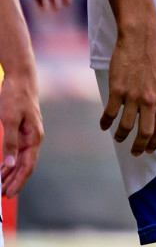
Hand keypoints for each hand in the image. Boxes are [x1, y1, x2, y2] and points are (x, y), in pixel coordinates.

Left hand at [0, 65, 41, 196]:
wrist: (21, 78)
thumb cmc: (16, 97)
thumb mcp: (10, 120)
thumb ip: (10, 143)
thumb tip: (10, 164)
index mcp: (34, 137)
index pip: (28, 166)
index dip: (18, 181)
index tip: (8, 194)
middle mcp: (33, 138)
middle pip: (25, 165)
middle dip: (13, 181)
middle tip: (1, 195)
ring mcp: (28, 135)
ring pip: (21, 160)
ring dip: (11, 173)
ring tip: (0, 185)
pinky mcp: (22, 131)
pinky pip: (17, 151)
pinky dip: (10, 162)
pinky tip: (2, 168)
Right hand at [100, 29, 155, 155]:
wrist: (141, 40)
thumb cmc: (155, 59)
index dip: (155, 143)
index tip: (150, 149)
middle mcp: (151, 100)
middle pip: (145, 134)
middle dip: (139, 147)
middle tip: (135, 153)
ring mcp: (134, 96)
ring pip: (126, 126)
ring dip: (121, 136)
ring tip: (118, 138)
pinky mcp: (118, 91)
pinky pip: (110, 114)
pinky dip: (106, 123)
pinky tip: (104, 126)